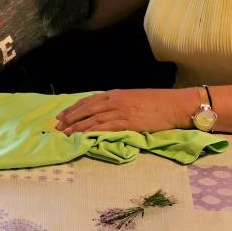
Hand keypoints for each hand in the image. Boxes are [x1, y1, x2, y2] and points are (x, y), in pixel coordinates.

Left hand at [55, 89, 184, 133]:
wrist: (174, 105)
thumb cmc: (157, 103)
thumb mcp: (133, 98)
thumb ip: (118, 103)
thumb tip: (105, 111)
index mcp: (115, 94)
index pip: (88, 101)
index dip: (73, 108)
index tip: (62, 115)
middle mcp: (114, 101)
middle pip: (86, 109)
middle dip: (70, 117)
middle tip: (57, 126)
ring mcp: (120, 112)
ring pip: (93, 119)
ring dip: (77, 126)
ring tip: (65, 133)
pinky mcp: (127, 123)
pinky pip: (105, 128)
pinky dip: (91, 132)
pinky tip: (83, 136)